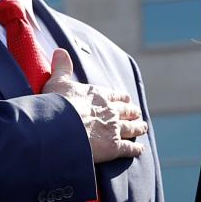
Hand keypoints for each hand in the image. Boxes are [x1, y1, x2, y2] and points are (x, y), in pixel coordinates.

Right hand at [45, 49, 146, 163]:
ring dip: (138, 127)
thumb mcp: (57, 82)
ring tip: (143, 128)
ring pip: (131, 128)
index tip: (125, 98)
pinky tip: (140, 150)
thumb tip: (60, 50)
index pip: (115, 95)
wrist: (62, 128)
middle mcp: (111, 111)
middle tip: (136, 113)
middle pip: (126, 110)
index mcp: (99, 95)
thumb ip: (61, 67)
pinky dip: (136, 149)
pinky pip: (129, 148)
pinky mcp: (114, 147)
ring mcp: (114, 129)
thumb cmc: (58, 105)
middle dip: (132, 112)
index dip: (121, 97)